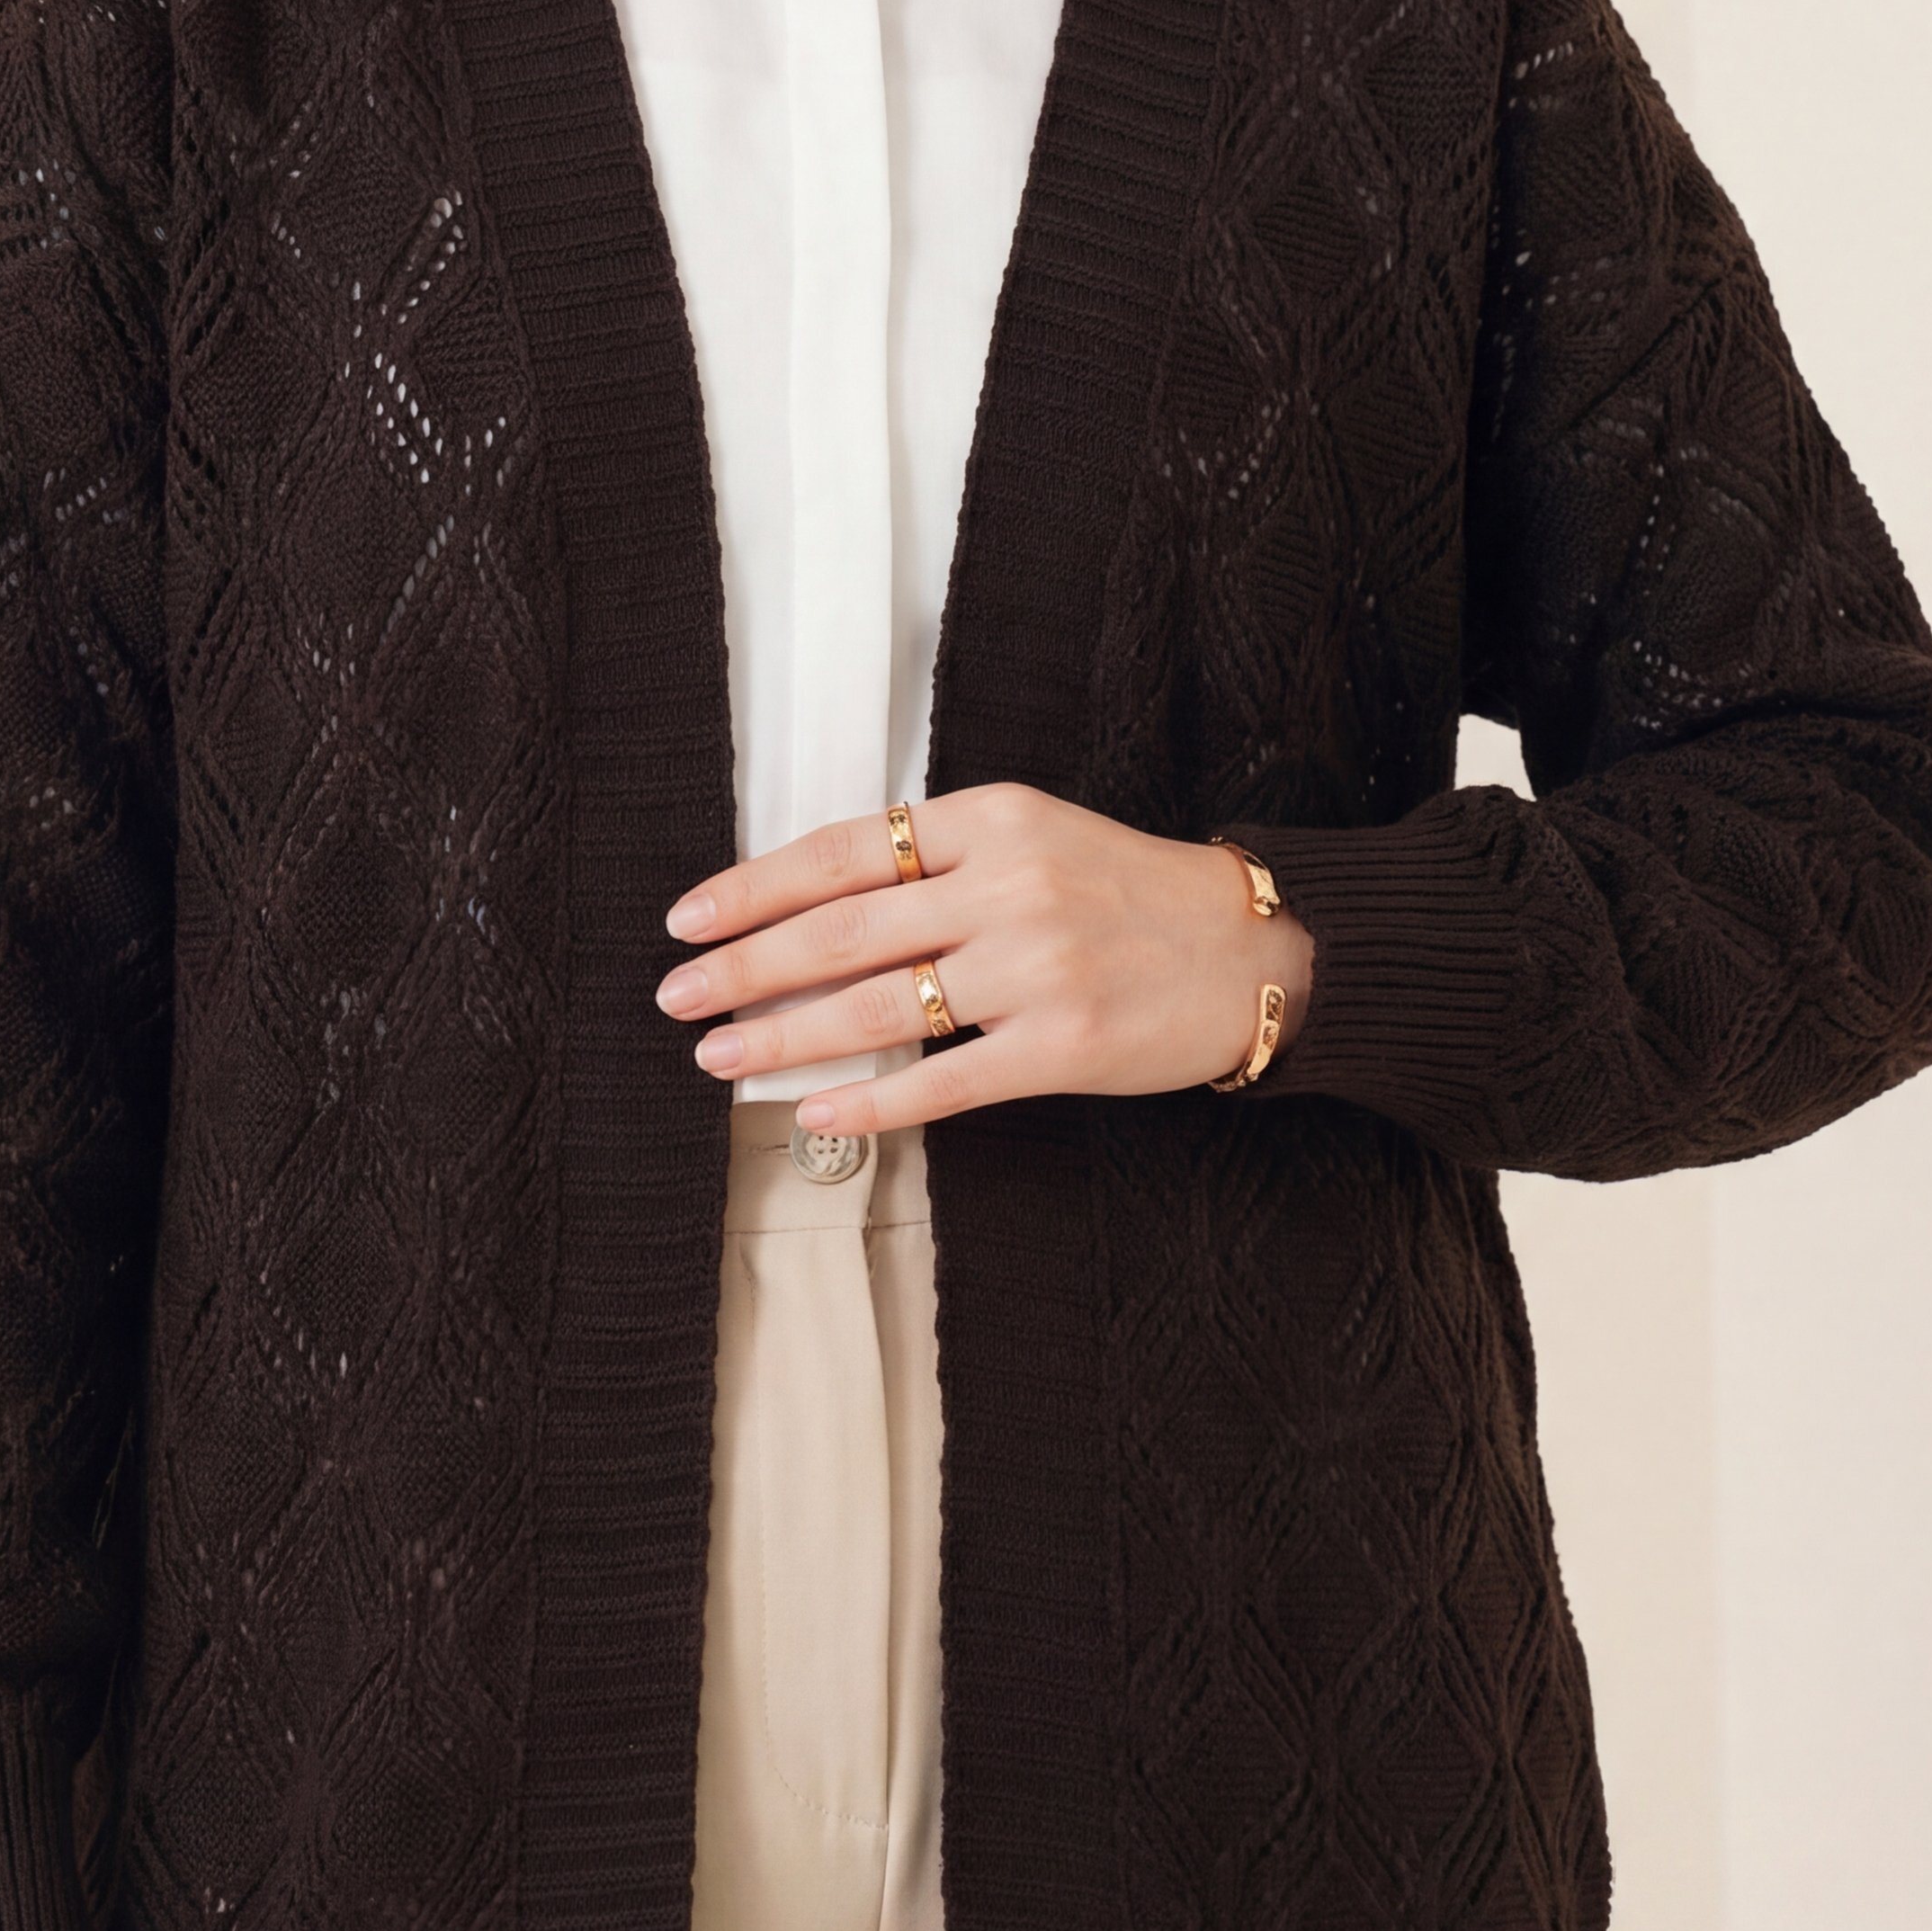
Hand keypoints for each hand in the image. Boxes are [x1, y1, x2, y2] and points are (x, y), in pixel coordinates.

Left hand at [657, 785, 1311, 1135]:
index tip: (690, 918)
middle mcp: (1009, 887)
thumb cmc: (1132, 893)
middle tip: (676, 995)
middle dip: (742, 967)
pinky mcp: (1063, 1046)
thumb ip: (936, 861)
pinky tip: (817, 1111)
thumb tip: (811, 908)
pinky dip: (871, 1100)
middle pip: (841, 931)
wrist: (1255, 948)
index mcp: (992, 820)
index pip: (842, 852)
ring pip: (878, 1006)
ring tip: (719, 1056)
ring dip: (783, 1036)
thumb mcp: (1035, 837)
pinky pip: (943, 1080)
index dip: (753, 887)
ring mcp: (1036, 969)